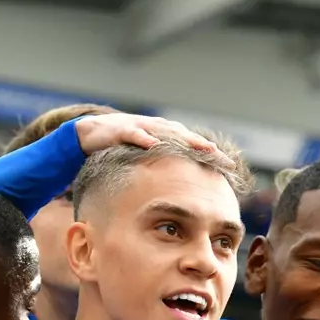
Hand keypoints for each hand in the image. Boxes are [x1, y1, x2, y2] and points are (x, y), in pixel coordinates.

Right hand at [74, 113, 228, 162]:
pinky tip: (153, 144)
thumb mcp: (143, 160)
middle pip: (185, 137)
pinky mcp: (121, 129)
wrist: (89, 133)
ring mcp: (140, 127)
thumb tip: (178, 192)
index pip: (191, 144)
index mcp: (164, 136)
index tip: (230, 166)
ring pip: (166, 131)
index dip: (210, 153)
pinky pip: (134, 133)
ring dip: (184, 139)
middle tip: (221, 157)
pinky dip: (144, 137)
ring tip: (201, 147)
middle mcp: (156, 128)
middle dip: (204, 146)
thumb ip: (160, 169)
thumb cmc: (120, 148)